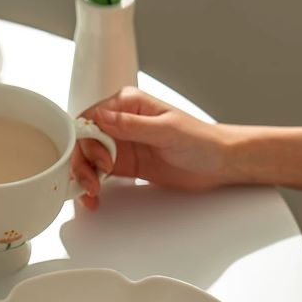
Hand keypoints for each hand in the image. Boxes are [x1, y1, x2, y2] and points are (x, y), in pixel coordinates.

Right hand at [71, 87, 234, 209]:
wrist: (219, 163)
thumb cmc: (201, 140)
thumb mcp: (167, 130)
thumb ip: (132, 125)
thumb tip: (102, 116)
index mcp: (128, 104)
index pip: (91, 118)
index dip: (87, 140)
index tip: (100, 160)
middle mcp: (120, 123)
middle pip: (85, 141)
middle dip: (82, 163)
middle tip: (92, 183)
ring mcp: (121, 145)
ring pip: (88, 159)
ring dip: (84, 176)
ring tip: (91, 194)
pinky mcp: (124, 165)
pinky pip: (99, 173)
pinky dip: (92, 186)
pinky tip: (94, 197)